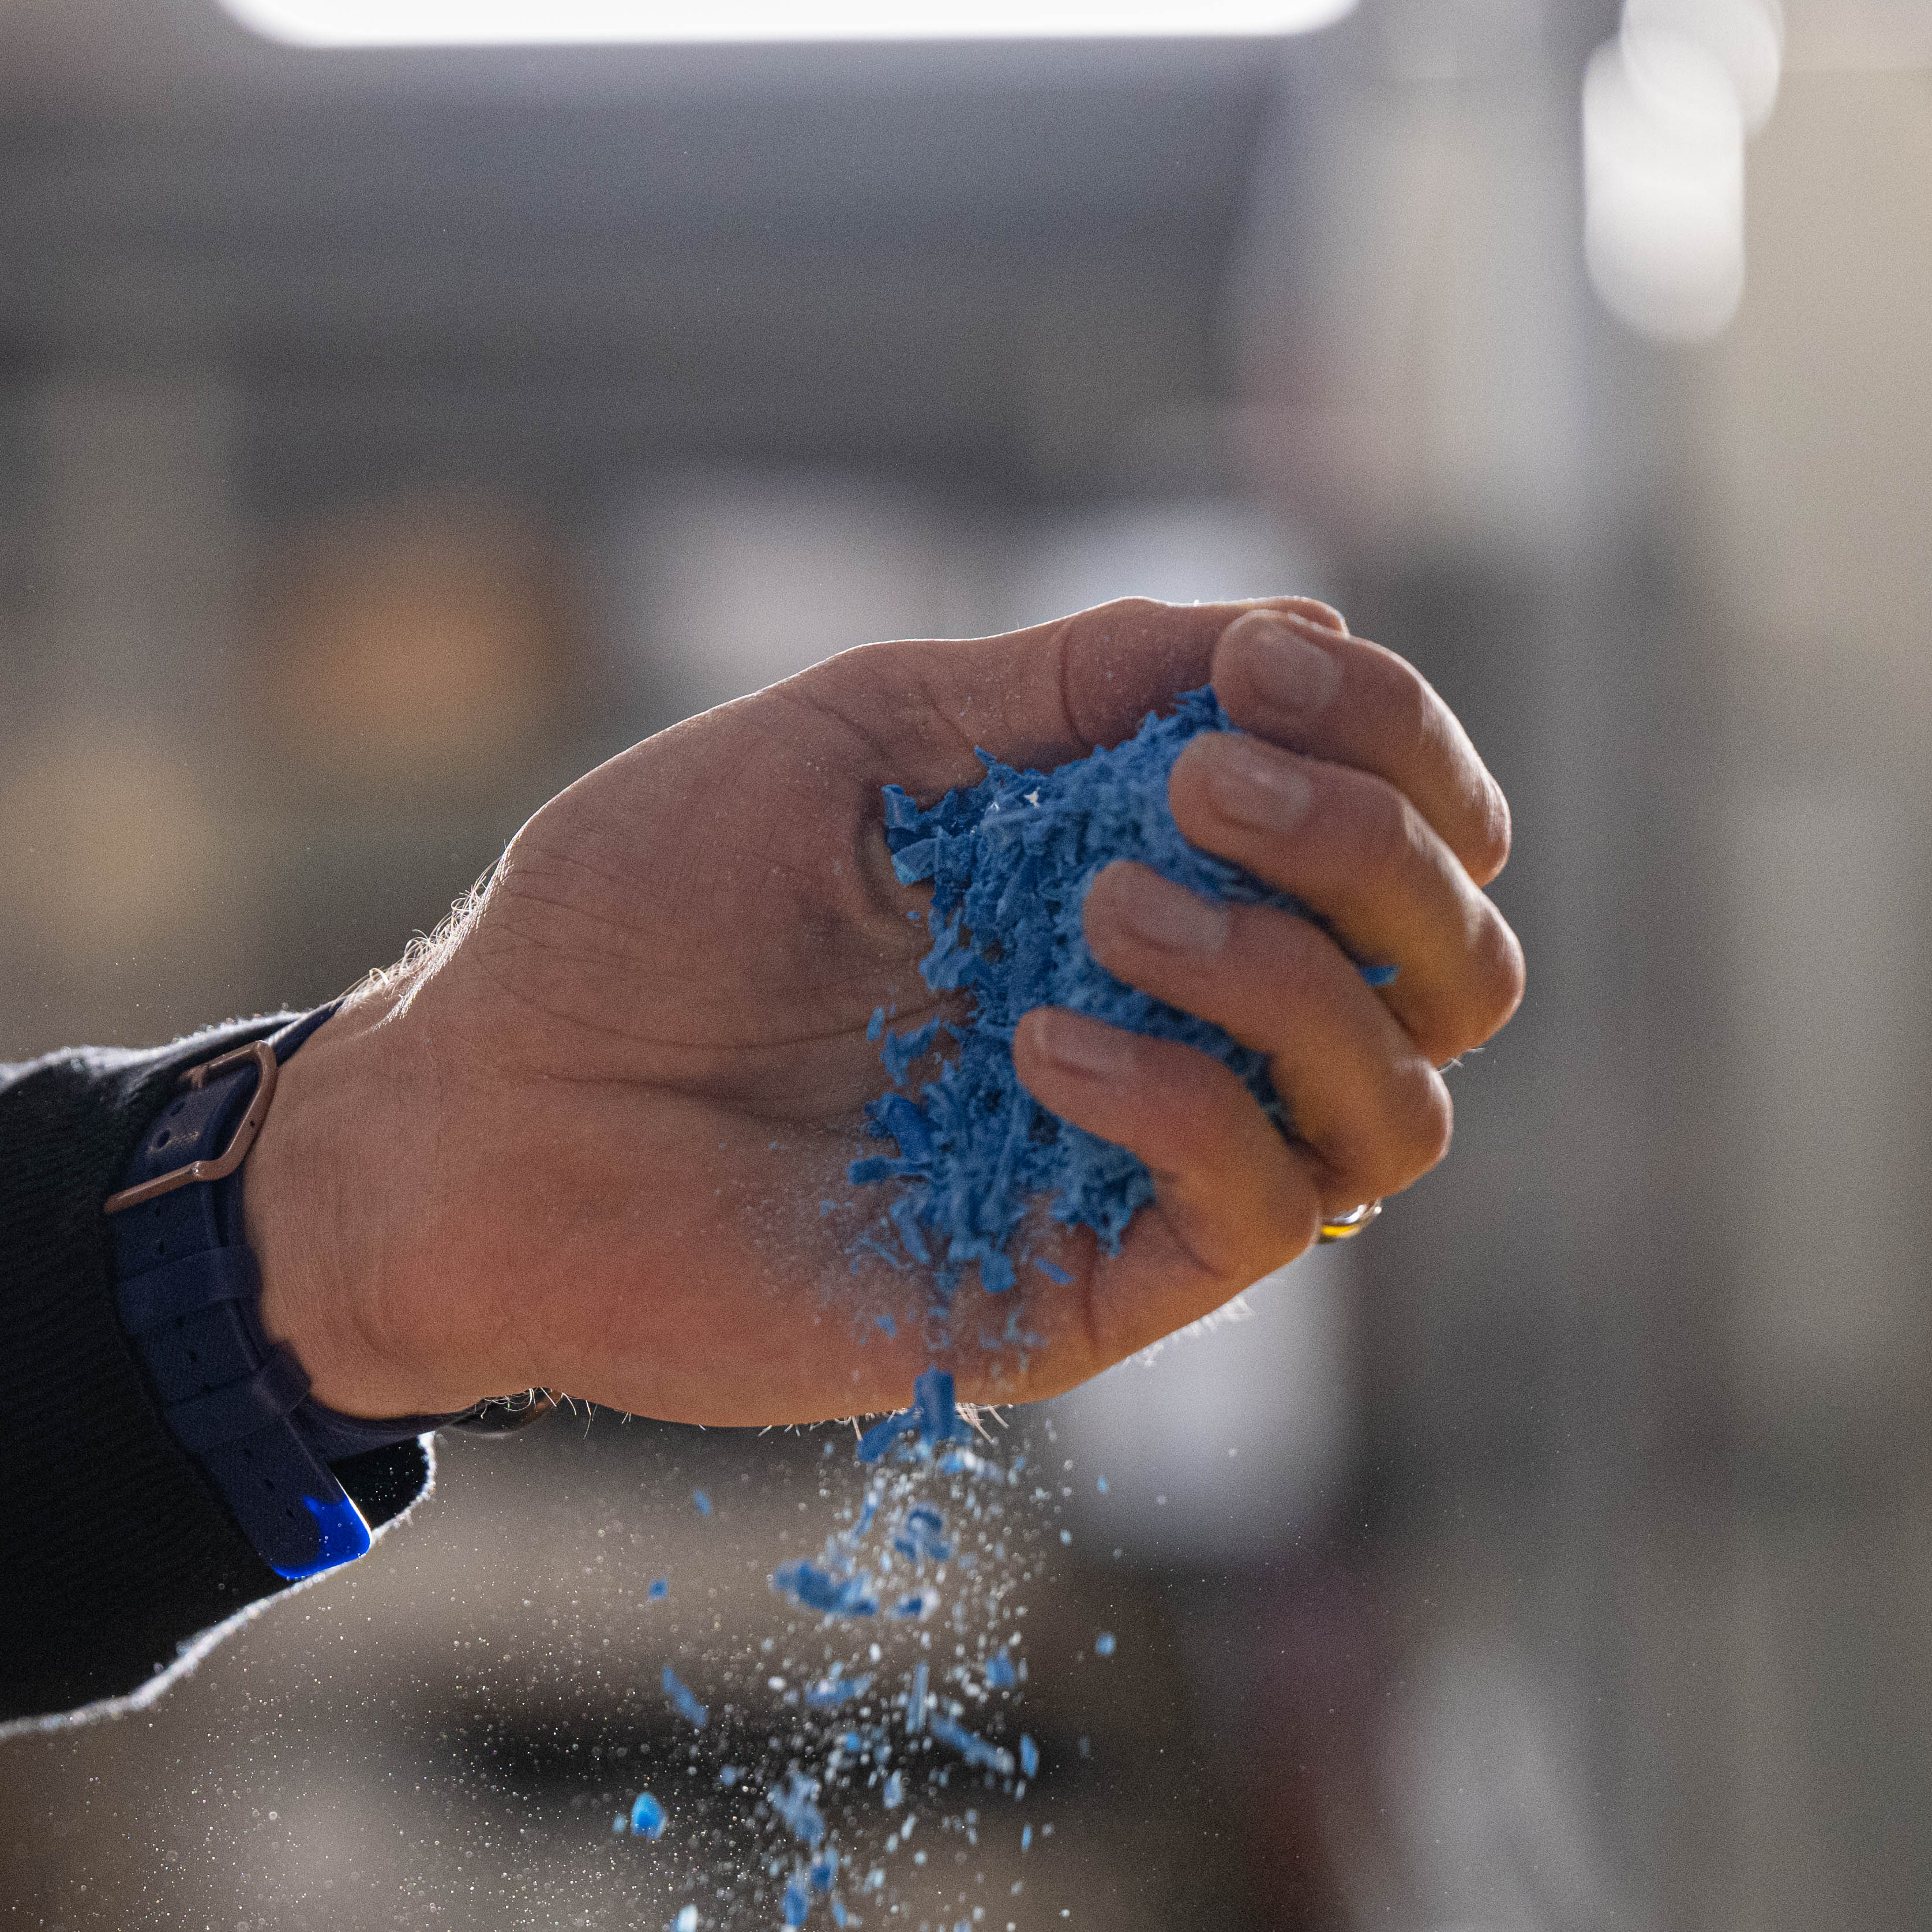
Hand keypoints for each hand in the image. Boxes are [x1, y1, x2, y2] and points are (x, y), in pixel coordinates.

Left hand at [241, 600, 1519, 1426]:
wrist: (476, 1114)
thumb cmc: (623, 919)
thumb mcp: (848, 738)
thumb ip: (1058, 687)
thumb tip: (1274, 633)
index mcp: (1139, 878)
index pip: (1400, 824)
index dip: (1397, 735)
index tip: (1271, 673)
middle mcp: (1176, 1028)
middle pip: (1455, 962)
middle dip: (1378, 841)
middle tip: (1196, 794)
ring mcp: (1140, 1173)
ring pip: (1404, 1101)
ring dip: (1297, 973)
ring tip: (1104, 912)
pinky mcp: (1085, 1298)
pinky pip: (1268, 1215)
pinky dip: (1185, 1103)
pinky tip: (1042, 1040)